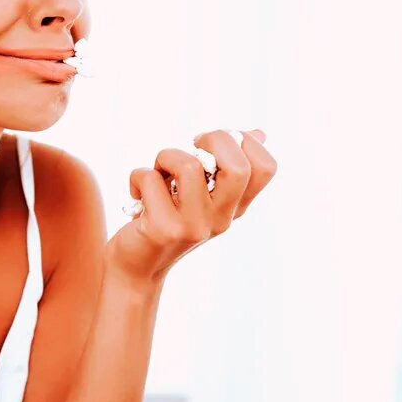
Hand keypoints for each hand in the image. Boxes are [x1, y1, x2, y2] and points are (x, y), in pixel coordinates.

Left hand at [106, 129, 277, 283]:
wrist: (136, 267)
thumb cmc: (167, 220)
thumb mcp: (201, 197)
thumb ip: (224, 168)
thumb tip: (258, 134)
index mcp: (234, 207)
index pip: (265, 168)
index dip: (244, 141)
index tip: (213, 144)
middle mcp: (220, 218)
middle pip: (238, 168)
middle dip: (214, 139)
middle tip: (192, 146)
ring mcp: (193, 226)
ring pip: (189, 167)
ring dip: (165, 156)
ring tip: (158, 172)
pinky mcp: (162, 229)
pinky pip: (150, 179)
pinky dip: (137, 177)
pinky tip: (136, 195)